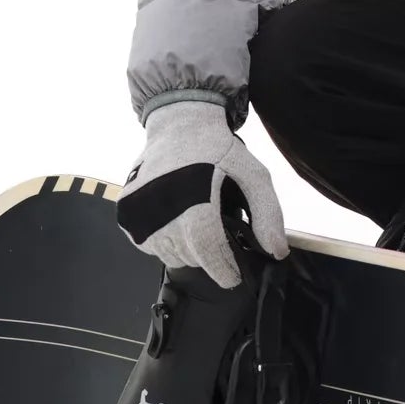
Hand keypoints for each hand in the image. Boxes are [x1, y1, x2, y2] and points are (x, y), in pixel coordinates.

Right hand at [116, 98, 287, 288]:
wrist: (178, 125)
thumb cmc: (218, 149)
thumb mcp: (253, 174)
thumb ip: (267, 213)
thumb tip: (277, 252)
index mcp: (193, 196)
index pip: (206, 248)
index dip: (222, 268)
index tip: (234, 278)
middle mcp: (161, 206)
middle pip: (189, 255)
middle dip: (209, 258)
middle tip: (219, 241)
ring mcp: (138, 211)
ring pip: (169, 254)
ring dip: (187, 251)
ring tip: (198, 225)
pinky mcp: (126, 213)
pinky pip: (149, 246)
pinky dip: (166, 242)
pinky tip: (177, 221)